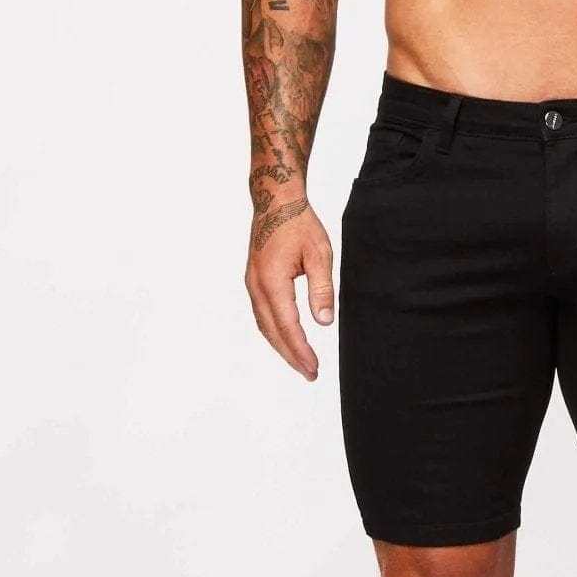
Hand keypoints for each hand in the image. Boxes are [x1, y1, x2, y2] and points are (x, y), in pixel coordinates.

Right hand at [245, 198, 334, 380]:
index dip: (300, 350)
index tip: (313, 368)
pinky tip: (286, 339)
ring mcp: (252, 284)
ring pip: (264, 325)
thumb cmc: (299, 224)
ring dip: (281, 346)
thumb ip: (321, 289)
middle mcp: (257, 286)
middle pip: (273, 331)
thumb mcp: (319, 254)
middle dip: (291, 355)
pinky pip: (262, 314)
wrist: (275, 202)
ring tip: (300, 363)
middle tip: (310, 374)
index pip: (288, 325)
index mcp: (272, 281)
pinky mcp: (254, 281)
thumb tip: (324, 322)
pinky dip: (274, 331)